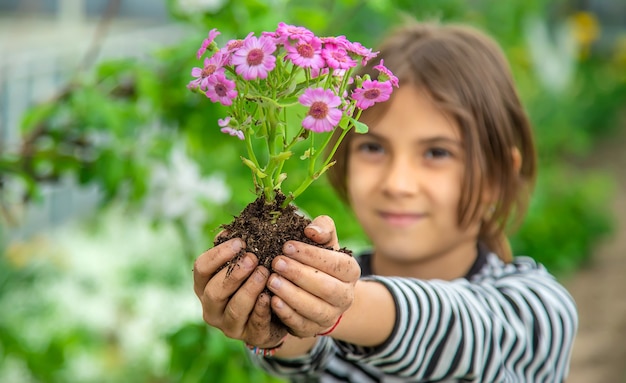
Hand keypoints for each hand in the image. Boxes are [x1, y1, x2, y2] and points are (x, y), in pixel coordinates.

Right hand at [193, 237, 287, 347]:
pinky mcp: (250, 336)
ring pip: (234, 309)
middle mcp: (211, 307)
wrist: (276, 312)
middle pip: (214, 291)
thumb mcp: (245, 262)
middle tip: (253, 258)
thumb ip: (236, 248)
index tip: (239, 242)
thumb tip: (229, 230)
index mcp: (205, 286)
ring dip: (249, 289)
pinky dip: (262, 309)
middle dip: (234, 273)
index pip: (201, 268)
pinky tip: (270, 296)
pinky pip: (255, 324)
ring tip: (265, 273)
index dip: (218, 254)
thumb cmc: (255, 279)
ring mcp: (229, 325)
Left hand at [267, 215, 360, 337]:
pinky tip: (272, 300)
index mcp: (351, 271)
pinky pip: (301, 324)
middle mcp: (345, 296)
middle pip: (326, 288)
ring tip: (271, 280)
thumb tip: (311, 230)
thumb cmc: (319, 260)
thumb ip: (322, 228)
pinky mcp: (313, 329)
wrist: (320, 293)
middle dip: (299, 274)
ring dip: (291, 294)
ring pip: (314, 308)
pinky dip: (286, 313)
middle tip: (276, 262)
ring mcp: (331, 315)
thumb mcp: (324, 241)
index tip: (287, 246)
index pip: (335, 264)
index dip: (311, 255)